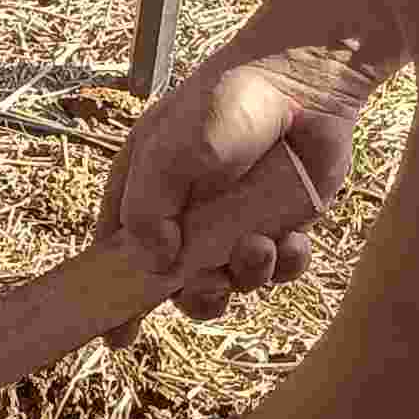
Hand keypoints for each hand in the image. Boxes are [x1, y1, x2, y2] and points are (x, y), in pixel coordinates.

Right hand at [107, 26, 394, 327]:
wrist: (305, 82)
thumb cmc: (226, 103)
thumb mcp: (171, 150)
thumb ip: (149, 208)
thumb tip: (156, 264)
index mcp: (143, 192)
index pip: (116, 254)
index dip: (113, 295)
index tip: (116, 336)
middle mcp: (184, 215)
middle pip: (175, 284)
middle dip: (194, 295)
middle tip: (210, 283)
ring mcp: (232, 224)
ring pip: (229, 283)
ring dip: (243, 276)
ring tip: (258, 246)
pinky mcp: (278, 226)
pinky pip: (277, 270)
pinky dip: (283, 265)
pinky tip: (290, 240)